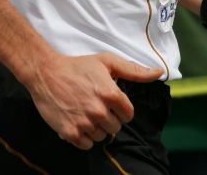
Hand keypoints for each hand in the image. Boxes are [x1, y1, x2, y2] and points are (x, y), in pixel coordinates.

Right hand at [28, 51, 161, 149]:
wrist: (46, 73)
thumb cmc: (78, 66)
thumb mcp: (107, 62)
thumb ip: (134, 70)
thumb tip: (159, 72)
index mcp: (111, 93)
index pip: (128, 114)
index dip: (121, 109)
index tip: (112, 102)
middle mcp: (99, 110)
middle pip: (115, 127)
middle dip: (109, 117)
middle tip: (96, 105)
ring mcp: (84, 123)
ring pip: (101, 136)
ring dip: (96, 127)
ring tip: (86, 111)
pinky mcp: (70, 132)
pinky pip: (87, 145)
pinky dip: (84, 136)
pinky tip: (78, 121)